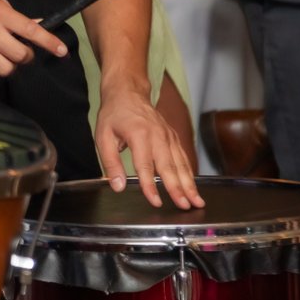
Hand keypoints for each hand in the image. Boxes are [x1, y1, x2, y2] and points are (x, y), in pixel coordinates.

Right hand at [0, 0, 67, 82]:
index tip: (61, 51)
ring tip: (2, 58)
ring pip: (5, 69)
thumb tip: (37, 27)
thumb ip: (15, 17)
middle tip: (19, 51)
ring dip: (8, 66)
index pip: (30, 31)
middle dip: (25, 56)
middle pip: (20, 55)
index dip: (49, 43)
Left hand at [93, 84, 203, 210]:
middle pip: (169, 166)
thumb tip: (118, 185)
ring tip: (196, 201)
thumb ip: (110, 162)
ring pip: (181, 163)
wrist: (128, 92)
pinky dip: (190, 172)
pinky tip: (193, 186)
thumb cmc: (114, 114)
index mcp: (139, 135)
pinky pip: (183, 157)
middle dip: (178, 189)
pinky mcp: (173, 137)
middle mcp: (157, 135)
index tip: (155, 202)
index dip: (150, 186)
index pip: (145, 166)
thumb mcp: (103, 136)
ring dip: (190, 184)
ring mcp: (168, 136)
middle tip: (185, 206)